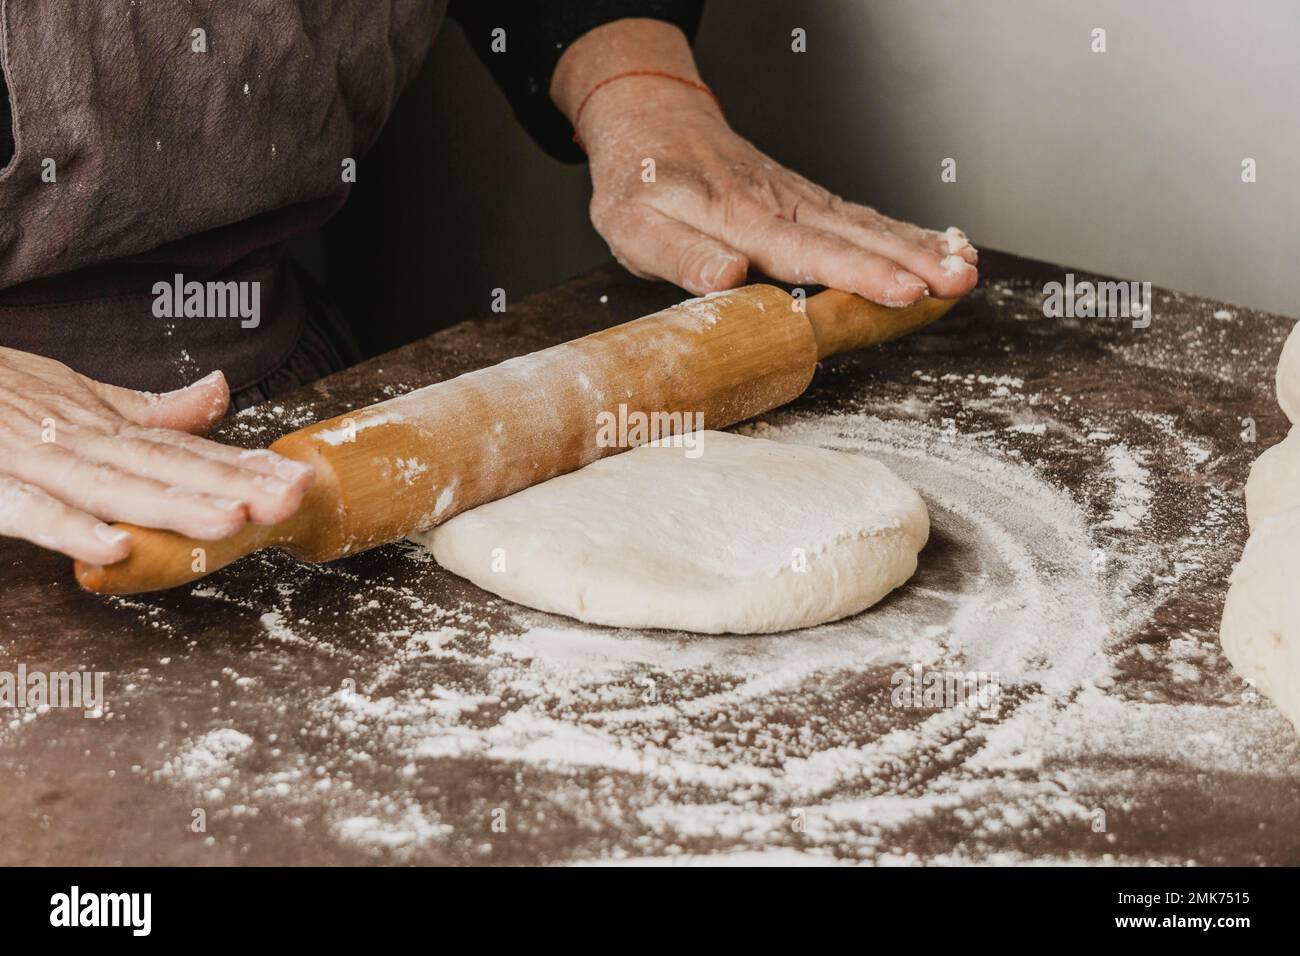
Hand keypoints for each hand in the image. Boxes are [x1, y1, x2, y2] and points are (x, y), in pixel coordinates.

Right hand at [0, 347, 313, 563]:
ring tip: (231, 521)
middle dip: (231, 485)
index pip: (185, 449)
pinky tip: (115, 547)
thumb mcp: (77, 396)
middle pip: (164, 467)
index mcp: (104, 426)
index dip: (243, 465)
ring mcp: (31, 458)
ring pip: (112, 486)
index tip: (299, 481)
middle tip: (290, 498)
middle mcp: (77, 438)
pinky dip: (68, 527)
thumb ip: (149, 409)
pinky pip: (27, 509)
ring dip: (171, 505)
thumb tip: (221, 393)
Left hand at [553, 20, 978, 303]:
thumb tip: (727, 278)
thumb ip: (679, 255)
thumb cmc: (640, 184)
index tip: (903, 290)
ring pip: (867, 224)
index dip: (860, 274)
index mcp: (736, 218)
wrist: (652, 123)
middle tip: (959, 284)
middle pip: (853, 237)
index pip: (808, 252)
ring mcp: (799, 200)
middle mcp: (779, 206)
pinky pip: (862, 217)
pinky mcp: (807, 201)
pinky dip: (905, 233)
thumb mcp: (634, 227)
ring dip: (920, 248)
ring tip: (966, 272)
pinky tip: (939, 248)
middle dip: (911, 263)